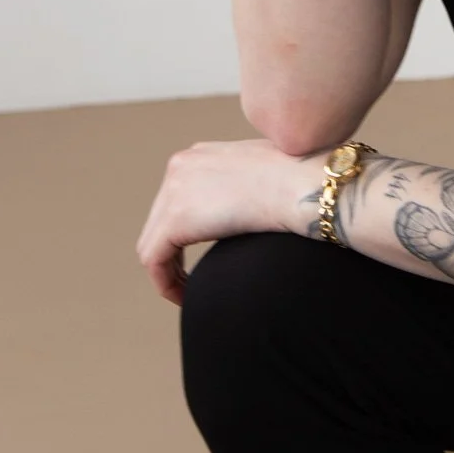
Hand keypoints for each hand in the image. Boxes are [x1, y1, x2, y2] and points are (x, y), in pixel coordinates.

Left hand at [136, 136, 308, 305]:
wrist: (300, 184)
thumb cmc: (297, 181)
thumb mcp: (263, 173)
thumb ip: (244, 185)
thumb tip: (249, 207)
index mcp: (200, 154)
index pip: (176, 198)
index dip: (184, 233)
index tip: (202, 256)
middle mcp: (180, 165)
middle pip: (159, 221)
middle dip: (174, 253)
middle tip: (193, 280)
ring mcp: (174, 189)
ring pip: (153, 243)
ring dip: (168, 272)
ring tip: (189, 293)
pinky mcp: (175, 219)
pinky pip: (154, 261)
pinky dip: (166, 283)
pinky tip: (186, 298)